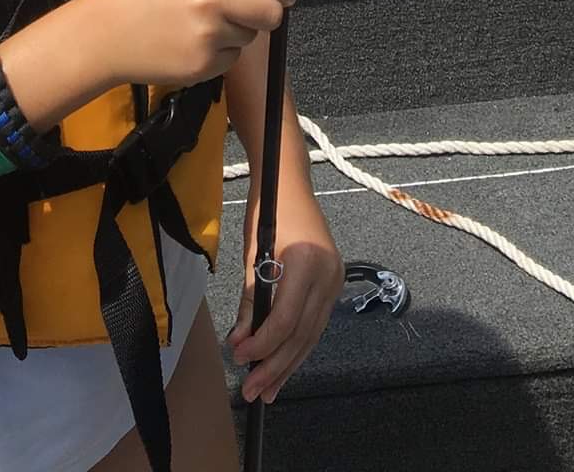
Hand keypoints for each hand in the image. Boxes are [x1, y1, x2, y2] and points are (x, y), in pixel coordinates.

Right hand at [85, 0, 292, 90]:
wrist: (100, 33)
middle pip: (271, 13)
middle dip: (267, 13)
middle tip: (247, 11)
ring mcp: (209, 35)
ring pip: (251, 36)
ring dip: (238, 32)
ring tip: (201, 23)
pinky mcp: (203, 66)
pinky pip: (231, 59)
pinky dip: (220, 53)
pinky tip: (190, 43)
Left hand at [229, 183, 343, 403]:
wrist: (290, 182)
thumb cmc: (266, 211)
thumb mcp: (253, 255)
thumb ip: (249, 301)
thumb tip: (240, 343)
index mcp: (306, 263)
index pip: (285, 320)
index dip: (262, 345)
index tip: (238, 357)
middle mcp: (327, 274)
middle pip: (302, 333)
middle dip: (275, 365)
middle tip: (251, 390)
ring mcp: (335, 279)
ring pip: (311, 334)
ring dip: (287, 363)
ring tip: (266, 390)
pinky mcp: (334, 282)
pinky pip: (315, 322)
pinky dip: (298, 344)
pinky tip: (283, 364)